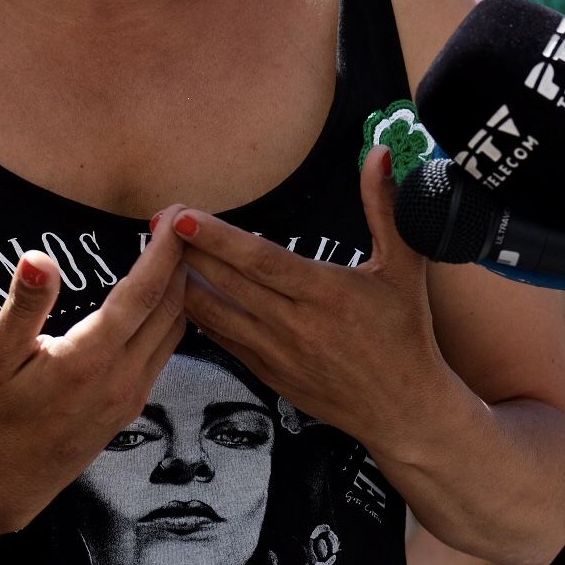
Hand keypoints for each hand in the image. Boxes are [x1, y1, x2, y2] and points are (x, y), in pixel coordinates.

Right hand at [0, 209, 189, 530]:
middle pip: (172, 308)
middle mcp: (123, 378)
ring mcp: (132, 395)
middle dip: (180, 260)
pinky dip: (172, 317)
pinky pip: (165, 351)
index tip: (175, 216)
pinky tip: (163, 300)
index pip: (143, 292)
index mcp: (90, 359)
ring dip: (182, 288)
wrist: (1, 484)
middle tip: (178, 223)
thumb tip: (38, 258)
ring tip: (176, 252)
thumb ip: (24, 304)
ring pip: (175, 331)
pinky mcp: (131, 407)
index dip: (164, 250)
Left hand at [176, 146, 442, 445]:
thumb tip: (379, 154)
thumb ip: (384, 207)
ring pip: (217, 315)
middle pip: (228, 283)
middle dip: (189, 251)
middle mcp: (296, 325)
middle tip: (158, 223)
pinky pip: (224, 341)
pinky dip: (201, 318)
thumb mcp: (404, 265)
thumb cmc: (405, 333)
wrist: (403, 409)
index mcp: (325, 292)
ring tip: (162, 256)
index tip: (183, 218)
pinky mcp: (268, 375)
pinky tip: (185, 295)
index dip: (218, 239)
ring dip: (187, 284)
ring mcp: (277, 354)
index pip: (260, 260)